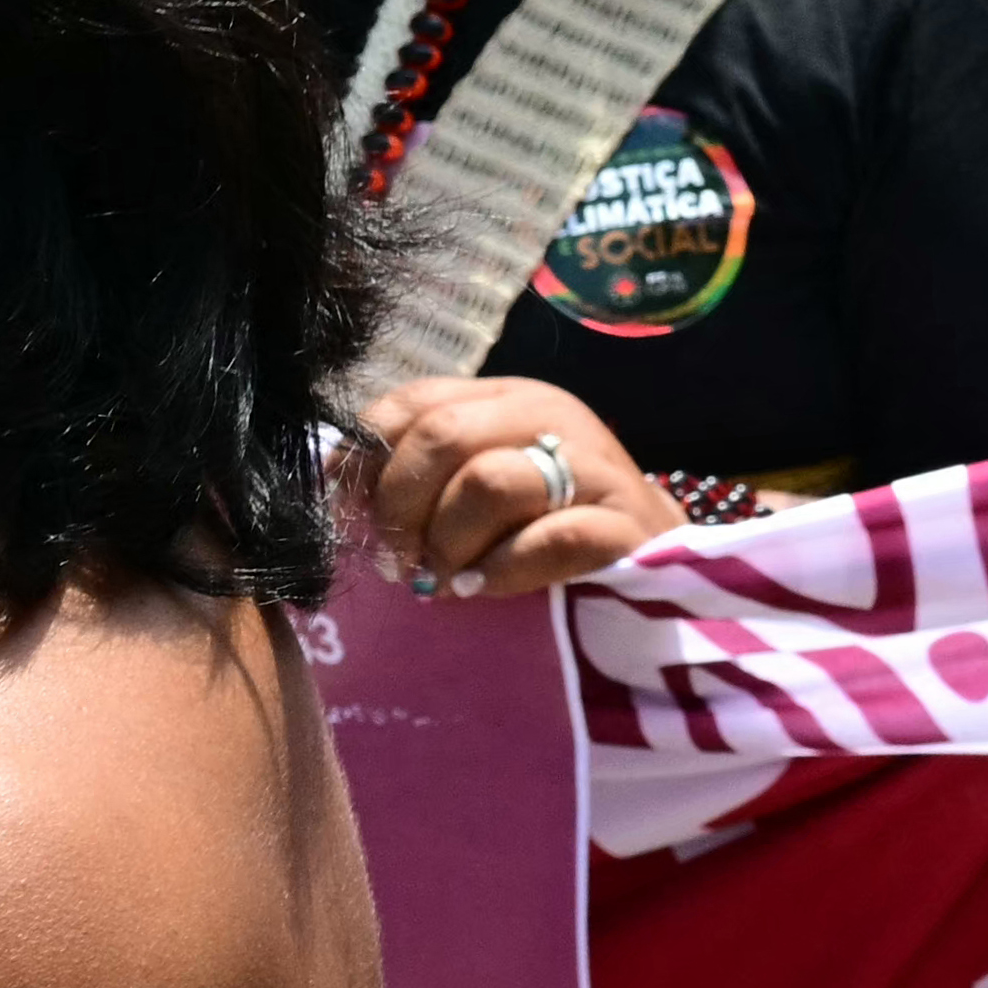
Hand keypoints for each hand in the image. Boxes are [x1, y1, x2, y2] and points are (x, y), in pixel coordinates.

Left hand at [362, 376, 672, 598]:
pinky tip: (483, 589)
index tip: (350, 514)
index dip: (366, 459)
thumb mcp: (479, 483)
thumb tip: (336, 488)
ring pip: (487, 482)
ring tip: (444, 580)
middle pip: (442, 436)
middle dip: (400, 507)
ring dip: (448, 543)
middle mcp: (546, 415)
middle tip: (396, 561)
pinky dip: (500, 572)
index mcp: (502, 398)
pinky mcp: (623, 522)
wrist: (650, 557)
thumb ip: (419, 473)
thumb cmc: (545, 523)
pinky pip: (546, 540)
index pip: (412, 402)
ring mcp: (590, 464)